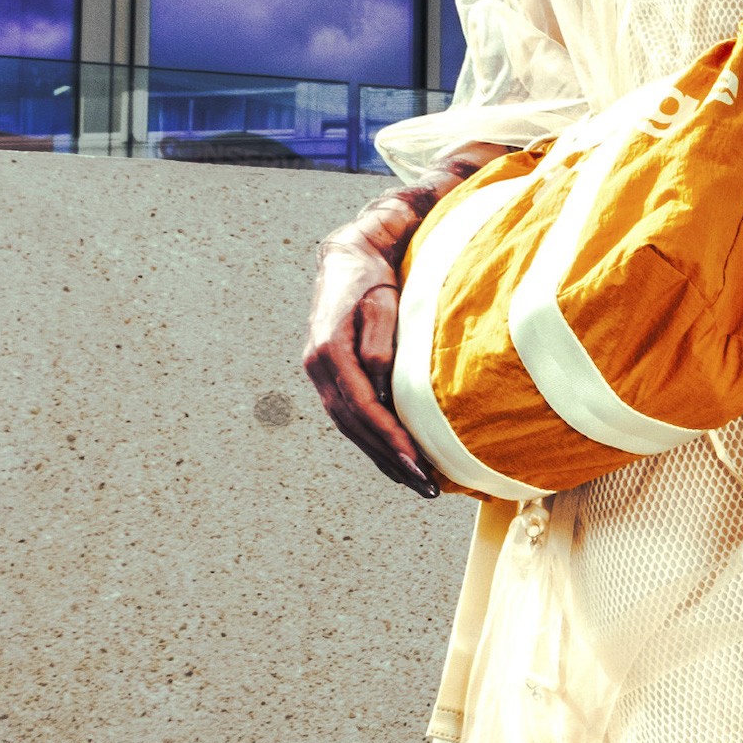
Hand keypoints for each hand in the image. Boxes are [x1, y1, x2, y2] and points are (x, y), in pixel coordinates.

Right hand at [302, 226, 440, 497]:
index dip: (390, 439)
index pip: (362, 408)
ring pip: (350, 427)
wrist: (349, 256)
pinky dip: (373, 439)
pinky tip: (394, 456)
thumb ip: (380, 344)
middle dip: (389, 459)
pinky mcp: (329, 374)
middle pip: (355, 426)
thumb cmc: (373, 277)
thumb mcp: (382, 302)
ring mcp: (320, 373)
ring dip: (381, 456)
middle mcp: (318, 367)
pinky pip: (350, 416)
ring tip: (414, 481)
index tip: (418, 463)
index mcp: (328, 351)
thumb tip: (383, 388)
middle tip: (424, 486)